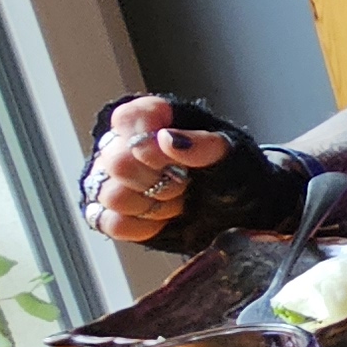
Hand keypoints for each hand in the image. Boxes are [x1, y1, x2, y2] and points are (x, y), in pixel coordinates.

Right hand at [80, 95, 232, 243]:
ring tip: (177, 202)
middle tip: (184, 184)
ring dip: (152, 206)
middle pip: (116, 162)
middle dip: (156, 181)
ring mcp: (112, 179)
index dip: (146, 141)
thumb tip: (166, 138)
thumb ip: (203, 143)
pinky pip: (108, 222)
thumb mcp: (232, 156)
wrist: (238, 215)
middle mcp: (124, 145)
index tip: (172, 158)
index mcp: (155, 119)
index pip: (127, 119)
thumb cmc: (233, 177)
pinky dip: (140, 227)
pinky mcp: (111, 212)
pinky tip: (162, 220)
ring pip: (110, 195)